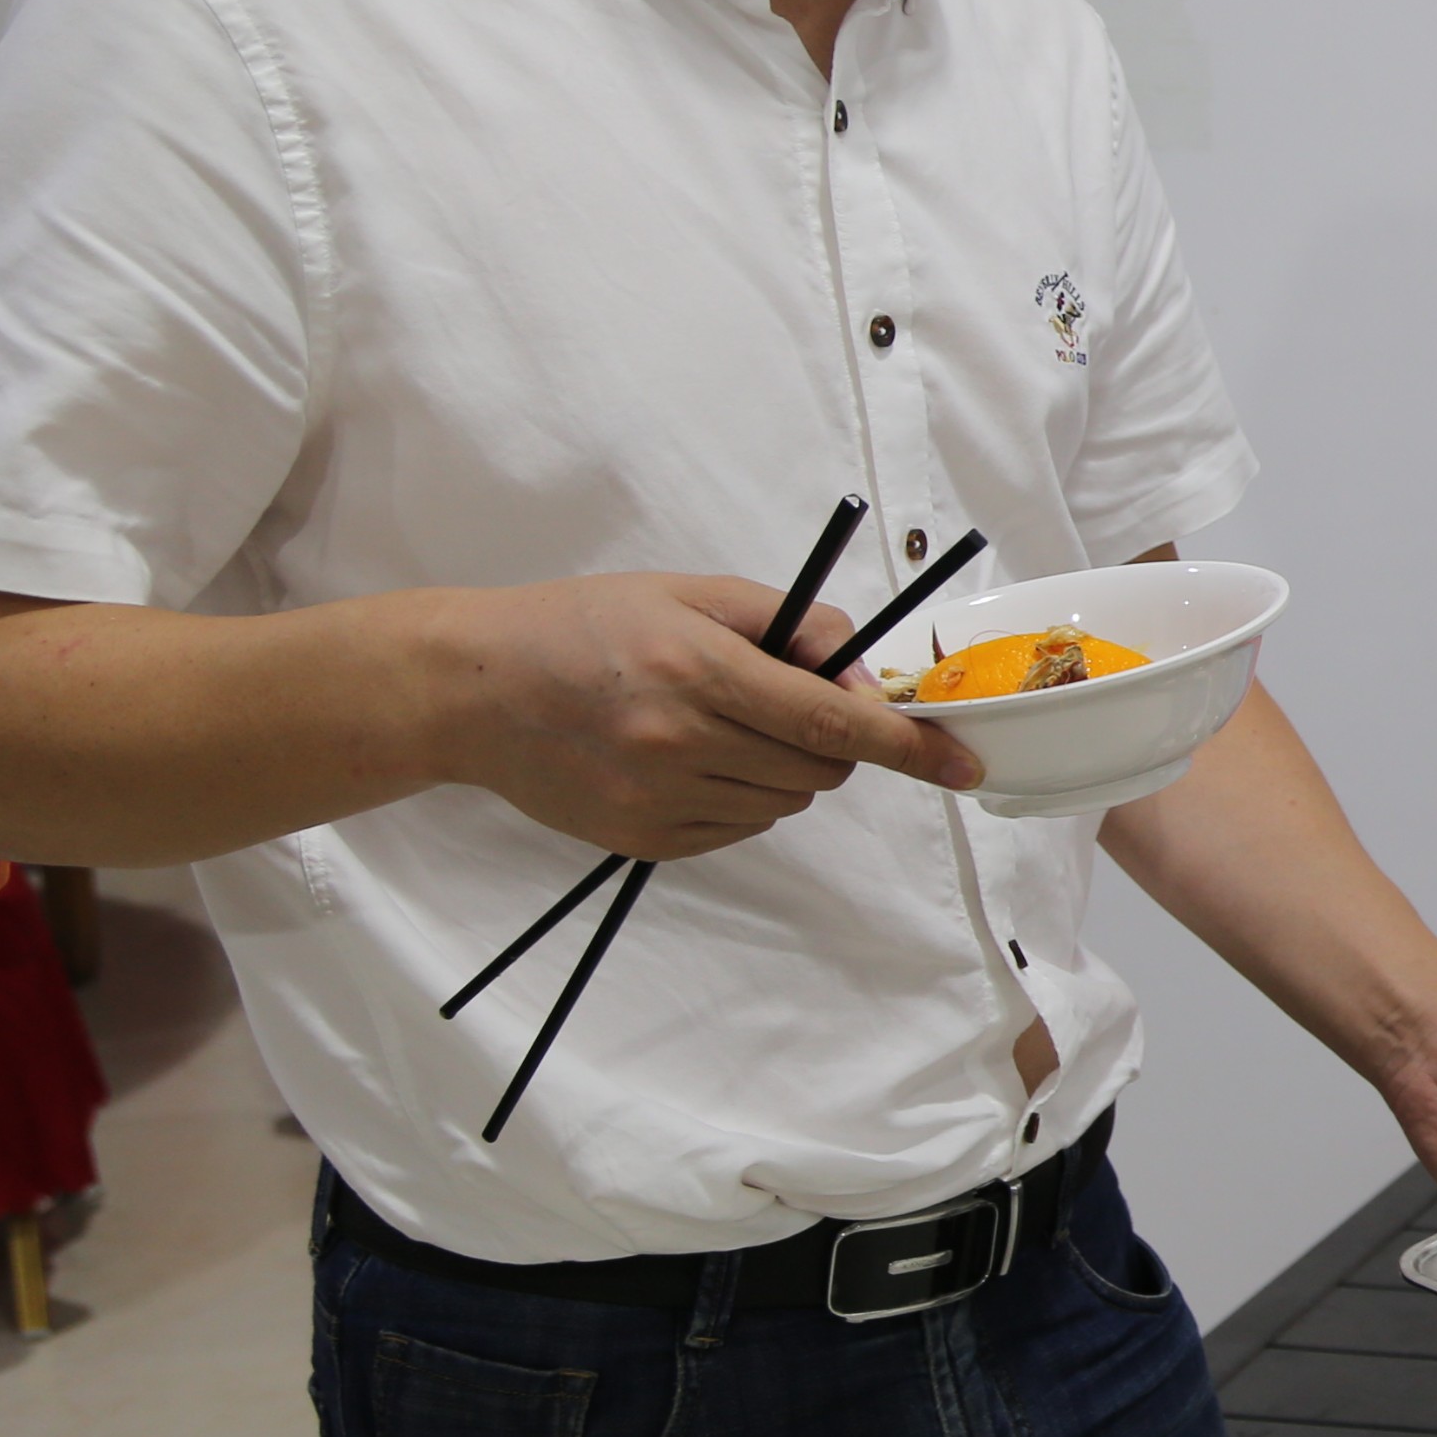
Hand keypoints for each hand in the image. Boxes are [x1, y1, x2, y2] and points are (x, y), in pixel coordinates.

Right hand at [430, 571, 979, 860]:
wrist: (474, 689)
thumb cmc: (586, 626)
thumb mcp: (690, 595)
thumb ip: (788, 627)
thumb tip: (859, 674)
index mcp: (701, 672)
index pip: (834, 726)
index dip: (910, 750)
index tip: (961, 768)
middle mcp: (682, 742)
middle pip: (820, 770)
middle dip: (828, 742)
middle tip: (784, 703)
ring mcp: (660, 799)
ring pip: (785, 803)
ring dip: (784, 769)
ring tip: (720, 724)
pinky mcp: (644, 840)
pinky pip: (740, 827)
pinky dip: (741, 796)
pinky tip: (689, 757)